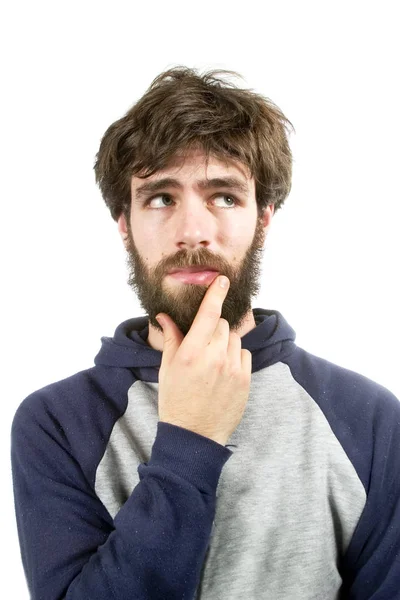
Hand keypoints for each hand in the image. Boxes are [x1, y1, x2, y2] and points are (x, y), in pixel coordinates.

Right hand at [156, 275, 251, 445]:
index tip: (223, 280)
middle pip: (222, 324)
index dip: (216, 293)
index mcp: (191, 353)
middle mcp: (214, 357)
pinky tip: (224, 370)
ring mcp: (233, 369)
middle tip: (203, 344)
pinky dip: (235, 356)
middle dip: (213, 327)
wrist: (194, 435)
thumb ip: (171, 338)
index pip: (208, 314)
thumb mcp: (167, 368)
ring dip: (224, 342)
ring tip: (212, 361)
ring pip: (233, 338)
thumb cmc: (175, 400)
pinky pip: (243, 354)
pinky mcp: (245, 380)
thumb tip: (164, 315)